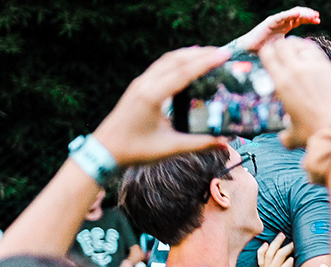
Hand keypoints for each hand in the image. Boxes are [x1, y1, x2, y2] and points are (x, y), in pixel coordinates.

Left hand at [91, 46, 231, 166]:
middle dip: (200, 53)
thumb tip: (225, 143)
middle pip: (176, 60)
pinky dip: (177, 60)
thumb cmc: (134, 149)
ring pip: (167, 60)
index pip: (183, 73)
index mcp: (152, 96)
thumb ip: (200, 143)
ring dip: (188, 54)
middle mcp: (145, 84)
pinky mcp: (139, 86)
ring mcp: (140, 83)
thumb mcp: (171, 147)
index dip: (205, 63)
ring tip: (209, 53)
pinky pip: (160, 66)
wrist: (105, 150)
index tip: (223, 55)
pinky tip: (187, 61)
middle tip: (222, 52)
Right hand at [235, 7, 320, 52]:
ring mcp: (277, 21)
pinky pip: (282, 16)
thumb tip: (307, 51)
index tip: (318, 21)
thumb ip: (294, 47)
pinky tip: (298, 14)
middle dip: (308, 15)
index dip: (309, 20)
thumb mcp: (285, 49)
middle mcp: (282, 22)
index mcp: (286, 27)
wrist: (250, 51)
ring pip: (292, 14)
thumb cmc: (266, 51)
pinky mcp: (270, 22)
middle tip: (317, 17)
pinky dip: (290, 14)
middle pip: (298, 15)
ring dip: (303, 13)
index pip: (300, 20)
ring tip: (311, 15)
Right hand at [257, 37, 330, 149]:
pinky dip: (310, 50)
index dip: (267, 53)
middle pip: (283, 45)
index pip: (267, 55)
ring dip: (295, 46)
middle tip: (281, 50)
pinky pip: (316, 51)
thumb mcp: (295, 137)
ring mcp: (314, 67)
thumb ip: (286, 136)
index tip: (269, 56)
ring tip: (295, 50)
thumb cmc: (317, 133)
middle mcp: (296, 71)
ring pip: (300, 45)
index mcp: (282, 84)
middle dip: (280, 46)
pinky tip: (311, 54)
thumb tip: (283, 139)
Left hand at [258, 233, 299, 266]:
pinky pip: (260, 258)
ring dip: (275, 243)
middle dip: (287, 247)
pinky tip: (266, 243)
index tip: (302, 252)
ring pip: (268, 253)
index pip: (288, 262)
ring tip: (281, 235)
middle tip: (295, 242)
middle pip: (278, 254)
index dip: (296, 256)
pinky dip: (262, 250)